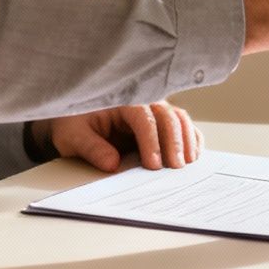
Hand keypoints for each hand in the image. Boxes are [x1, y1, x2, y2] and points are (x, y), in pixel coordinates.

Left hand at [31, 101, 201, 171]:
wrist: (74, 119)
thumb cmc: (74, 123)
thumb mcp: (74, 136)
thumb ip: (92, 148)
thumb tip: (112, 164)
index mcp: (121, 101)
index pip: (143, 118)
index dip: (151, 141)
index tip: (153, 164)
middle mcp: (142, 101)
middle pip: (167, 116)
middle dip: (174, 142)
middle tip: (176, 167)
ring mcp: (153, 110)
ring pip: (179, 118)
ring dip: (186, 139)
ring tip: (188, 163)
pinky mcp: (160, 122)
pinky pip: (182, 125)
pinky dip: (191, 138)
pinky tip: (194, 154)